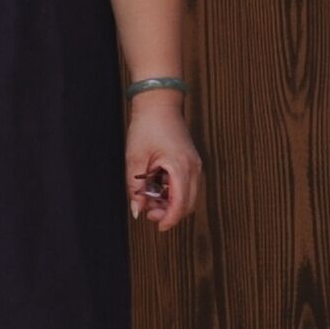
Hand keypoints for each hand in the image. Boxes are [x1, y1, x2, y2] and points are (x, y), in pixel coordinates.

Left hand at [126, 95, 201, 230]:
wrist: (158, 102)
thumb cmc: (147, 126)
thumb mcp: (135, 158)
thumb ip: (135, 187)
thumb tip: (137, 210)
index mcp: (181, 167)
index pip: (181, 204)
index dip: (170, 219)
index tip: (158, 226)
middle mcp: (193, 168)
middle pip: (188, 203)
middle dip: (170, 213)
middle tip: (149, 212)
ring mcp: (194, 164)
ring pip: (188, 195)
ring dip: (172, 203)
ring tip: (150, 198)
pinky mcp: (191, 161)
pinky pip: (186, 184)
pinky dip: (174, 191)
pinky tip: (157, 187)